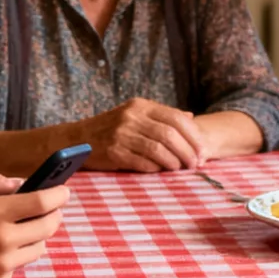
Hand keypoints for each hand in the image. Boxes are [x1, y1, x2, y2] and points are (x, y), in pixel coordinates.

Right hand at [0, 173, 66, 277]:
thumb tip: (21, 183)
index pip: (42, 203)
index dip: (59, 194)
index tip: (65, 190)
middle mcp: (4, 239)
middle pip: (49, 226)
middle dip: (54, 215)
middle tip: (50, 209)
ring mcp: (3, 264)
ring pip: (39, 248)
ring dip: (38, 236)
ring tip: (24, 228)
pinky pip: (20, 265)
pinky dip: (17, 254)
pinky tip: (0, 249)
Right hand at [81, 97, 207, 171]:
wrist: (76, 139)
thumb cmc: (111, 129)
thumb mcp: (135, 115)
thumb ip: (161, 116)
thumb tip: (190, 117)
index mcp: (140, 105)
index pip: (176, 117)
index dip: (193, 135)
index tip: (202, 150)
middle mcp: (132, 116)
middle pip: (169, 134)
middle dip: (187, 151)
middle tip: (196, 164)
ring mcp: (121, 134)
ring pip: (158, 149)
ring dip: (174, 162)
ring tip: (181, 169)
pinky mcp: (113, 151)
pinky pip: (142, 162)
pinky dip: (156, 169)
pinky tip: (161, 172)